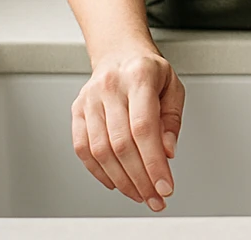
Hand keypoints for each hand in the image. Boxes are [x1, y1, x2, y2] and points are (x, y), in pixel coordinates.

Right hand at [70, 49, 184, 210]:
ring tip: (139, 194)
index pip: (144, 127)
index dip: (154, 162)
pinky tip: (116, 182)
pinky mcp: (77, 111)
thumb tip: (167, 151)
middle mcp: (110, 87)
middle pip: (121, 144)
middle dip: (140, 178)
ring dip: (122, 180)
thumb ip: (172, 119)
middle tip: (155, 197)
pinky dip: (99, 172)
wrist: (119, 52)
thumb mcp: (173, 85)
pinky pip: (83, 149)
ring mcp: (89, 100)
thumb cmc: (148, 70)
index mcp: (139, 76)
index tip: (165, 185)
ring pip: (101, 150)